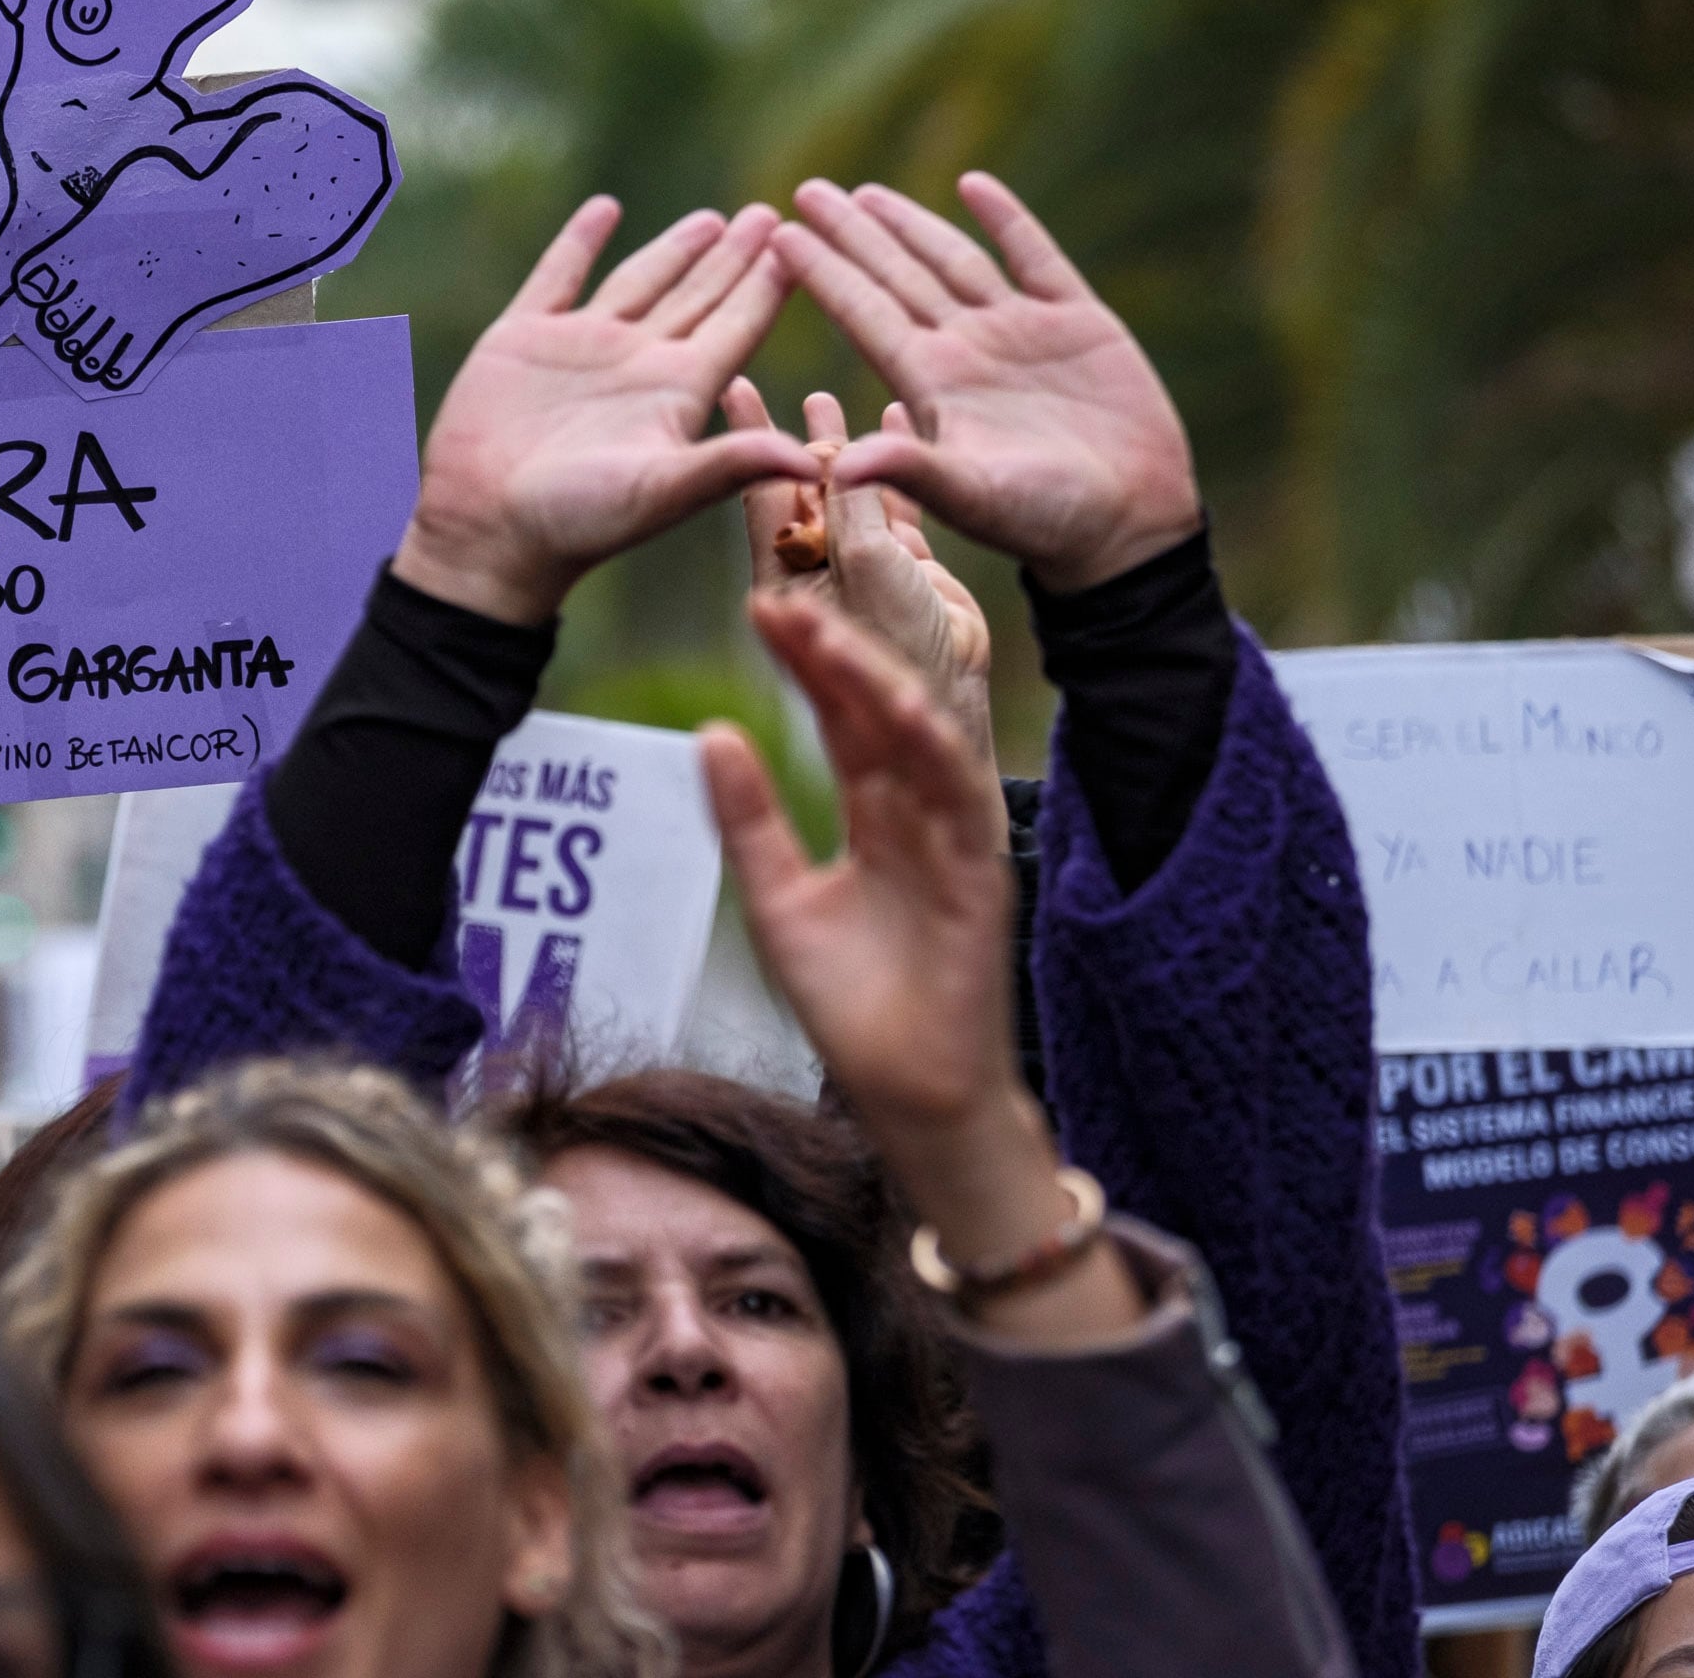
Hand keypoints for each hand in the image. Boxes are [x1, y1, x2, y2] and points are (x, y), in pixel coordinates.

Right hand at [394, 198, 819, 623]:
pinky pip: (559, 275)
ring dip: (675, 249)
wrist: (487, 531)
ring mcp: (582, 348)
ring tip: (714, 220)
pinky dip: (579, 242)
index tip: (805, 243)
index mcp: (678, 394)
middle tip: (771, 216)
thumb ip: (732, 464)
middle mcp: (638, 365)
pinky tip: (603, 209)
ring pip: (641, 282)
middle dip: (735, 258)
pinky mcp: (524, 338)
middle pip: (701, 297)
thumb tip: (814, 457)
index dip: (769, 285)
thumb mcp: (662, 490)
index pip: (739, 326)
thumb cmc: (578, 522)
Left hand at [702, 597, 1011, 1137]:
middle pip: (878, 713)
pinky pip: (963, 798)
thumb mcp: (778, 900)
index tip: (758, 609)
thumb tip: (710, 731)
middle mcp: (918, 811)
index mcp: (874, 811)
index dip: (806, 663)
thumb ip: (750, 820)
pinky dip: (935, 752)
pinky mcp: (982, 874)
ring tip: (832, 639)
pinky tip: (902, 713)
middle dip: (834, 653)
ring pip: (923, 741)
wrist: (908, 1094)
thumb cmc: (852, 1004)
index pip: (838, 717)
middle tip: (783, 599)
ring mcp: (954, 837)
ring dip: (881, 685)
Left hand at [728, 384, 999, 781]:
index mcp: (787, 572)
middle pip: (798, 487)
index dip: (750, 436)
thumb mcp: (865, 567)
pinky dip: (901, 470)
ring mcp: (862, 570)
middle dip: (787, 435)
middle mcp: (817, 569)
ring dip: (842, 447)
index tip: (733, 385)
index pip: (759, 489)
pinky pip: (898, 510)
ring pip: (848, 495)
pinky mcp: (908, 573)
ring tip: (828, 397)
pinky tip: (901, 427)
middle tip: (763, 380)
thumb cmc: (895, 649)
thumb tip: (831, 455)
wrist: (949, 710)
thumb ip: (849, 508)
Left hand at [770, 176, 1199, 593]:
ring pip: (954, 262)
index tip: (782, 235)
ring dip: (912, 226)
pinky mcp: (1078, 321)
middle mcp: (966, 351)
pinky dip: (1008, 220)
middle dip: (854, 236)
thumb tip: (838, 465)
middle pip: (897, 278)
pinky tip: (974, 185)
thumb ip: (910, 471)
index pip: (865, 315)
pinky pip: (1036, 257)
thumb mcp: (971, 496)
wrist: (1129, 525)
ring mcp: (1019, 332)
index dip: (825, 274)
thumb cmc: (1045, 520)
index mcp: (932, 385)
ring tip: (866, 194)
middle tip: (806, 193)